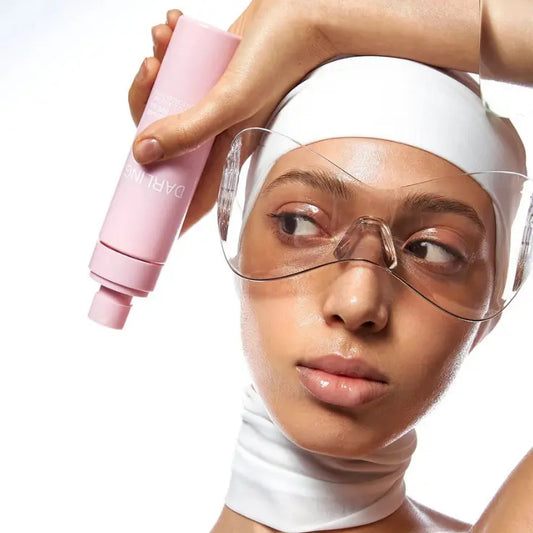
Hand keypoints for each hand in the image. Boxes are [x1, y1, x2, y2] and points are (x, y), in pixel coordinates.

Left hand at [127, 2, 337, 236]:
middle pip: (165, 136)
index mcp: (224, 149)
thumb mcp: (228, 103)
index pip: (190, 187)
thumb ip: (188, 131)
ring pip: (166, 98)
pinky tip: (171, 27)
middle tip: (149, 75)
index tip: (140, 208)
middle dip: (145, 106)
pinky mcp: (209, 70)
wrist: (298, 14)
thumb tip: (143, 153)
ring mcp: (210, 99)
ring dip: (153, 68)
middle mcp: (215, 128)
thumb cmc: (277, 61)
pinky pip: (176, 65)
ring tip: (161, 40)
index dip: (164, 201)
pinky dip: (167, 45)